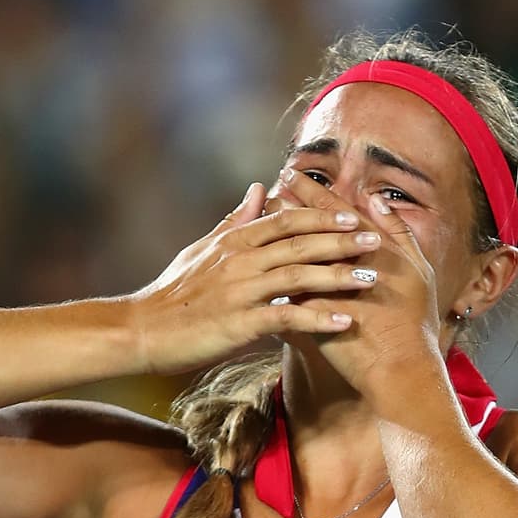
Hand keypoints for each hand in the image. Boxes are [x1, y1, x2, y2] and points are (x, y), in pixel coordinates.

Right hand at [128, 183, 383, 373]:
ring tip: (370, 280)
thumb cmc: (173, 293)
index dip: (322, 216)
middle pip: (299, 243)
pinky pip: (286, 316)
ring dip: (337, 277)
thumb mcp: (203, 250)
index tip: (355, 215)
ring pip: (297, 276)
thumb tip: (259, 187)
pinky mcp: (238, 323)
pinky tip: (343, 323)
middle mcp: (240, 260)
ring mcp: (240, 290)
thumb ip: (235, 220)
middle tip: (376, 240)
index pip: (286, 220)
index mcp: (234, 242)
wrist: (141, 330)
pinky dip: (317, 319)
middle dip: (340, 241)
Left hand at [275, 168, 445, 394]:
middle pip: (307, 229)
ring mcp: (324, 291)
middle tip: (267, 189)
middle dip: (286, 208)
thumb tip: (377, 200)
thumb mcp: (418, 270)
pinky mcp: (310, 317)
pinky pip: (282, 296)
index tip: (292, 175)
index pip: (334, 213)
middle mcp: (345, 264)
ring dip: (271, 241)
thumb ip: (398, 232)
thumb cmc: (414, 322)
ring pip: (290, 258)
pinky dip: (268, 283)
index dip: (312, 192)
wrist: (400, 367)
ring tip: (254, 225)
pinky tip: (252, 272)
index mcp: (373, 248)